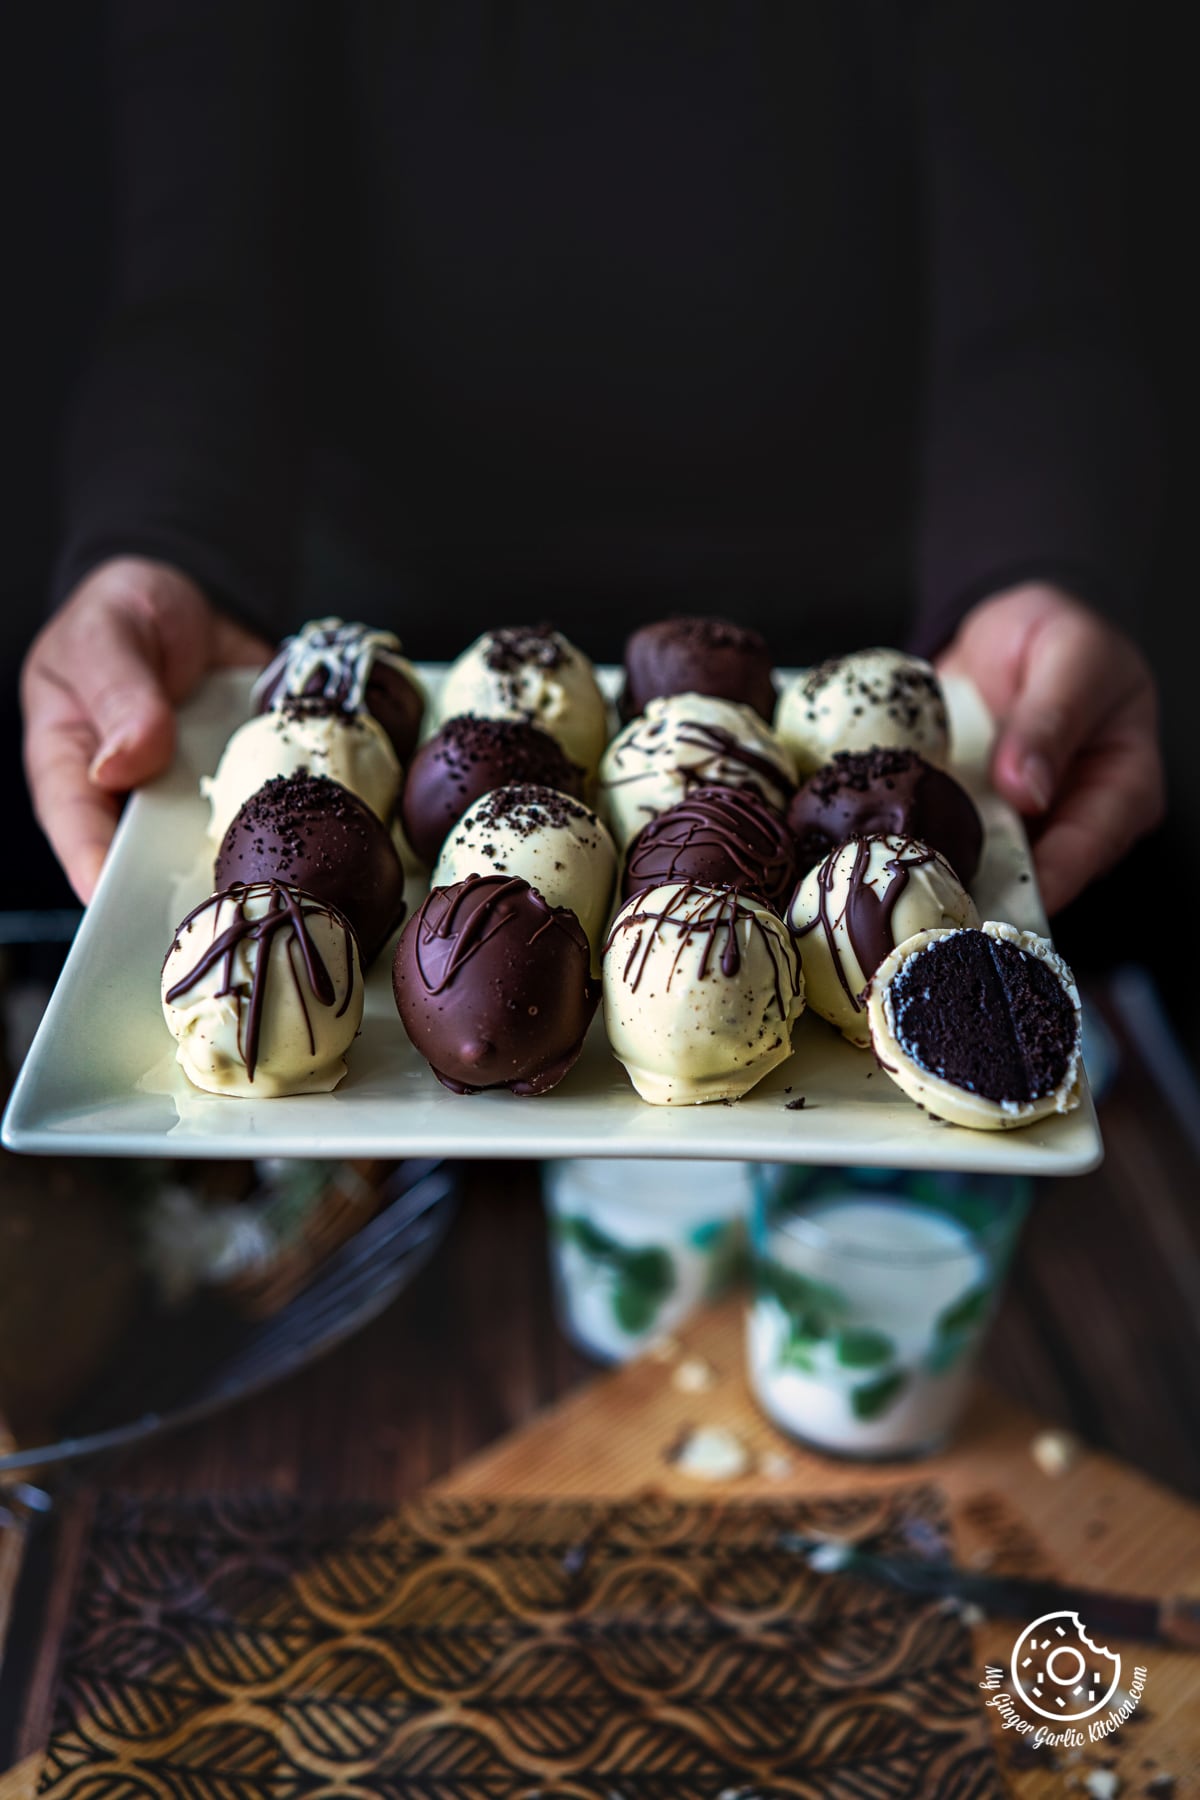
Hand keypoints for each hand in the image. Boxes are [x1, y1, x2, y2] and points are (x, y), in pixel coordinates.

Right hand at [22, 557, 269, 901]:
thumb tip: (125, 761)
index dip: (96, 870)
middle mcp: (137, 796)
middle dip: (184, 889)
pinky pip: (273, 809)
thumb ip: (119, 692)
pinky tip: (328, 826)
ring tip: (281, 880)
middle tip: (218, 905)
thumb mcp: (109, 633)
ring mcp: (196, 796)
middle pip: (151, 861)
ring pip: (219, 847)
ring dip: (252, 863)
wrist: (192, 602)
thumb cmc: (125, 614)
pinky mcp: (248, 784)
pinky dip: (302, 816)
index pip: (77, 827)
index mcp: (76, 762)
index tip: (119, 901)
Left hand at [936, 583, 1163, 914]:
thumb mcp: (1071, 655)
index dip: (1049, 881)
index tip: (1006, 900)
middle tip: (939, 910)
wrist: (1003, 636)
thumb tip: (1026, 788)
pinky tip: (884, 855)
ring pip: (982, 870)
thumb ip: (1053, 716)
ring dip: (943, 879)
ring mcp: (1015, 828)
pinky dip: (914, 848)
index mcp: (1121, 788)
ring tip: (905, 890)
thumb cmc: (1060, 639)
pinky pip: (943, 843)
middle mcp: (1069, 821)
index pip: (1089, 848)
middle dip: (986, 895)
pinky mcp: (968, 821)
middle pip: (1033, 878)